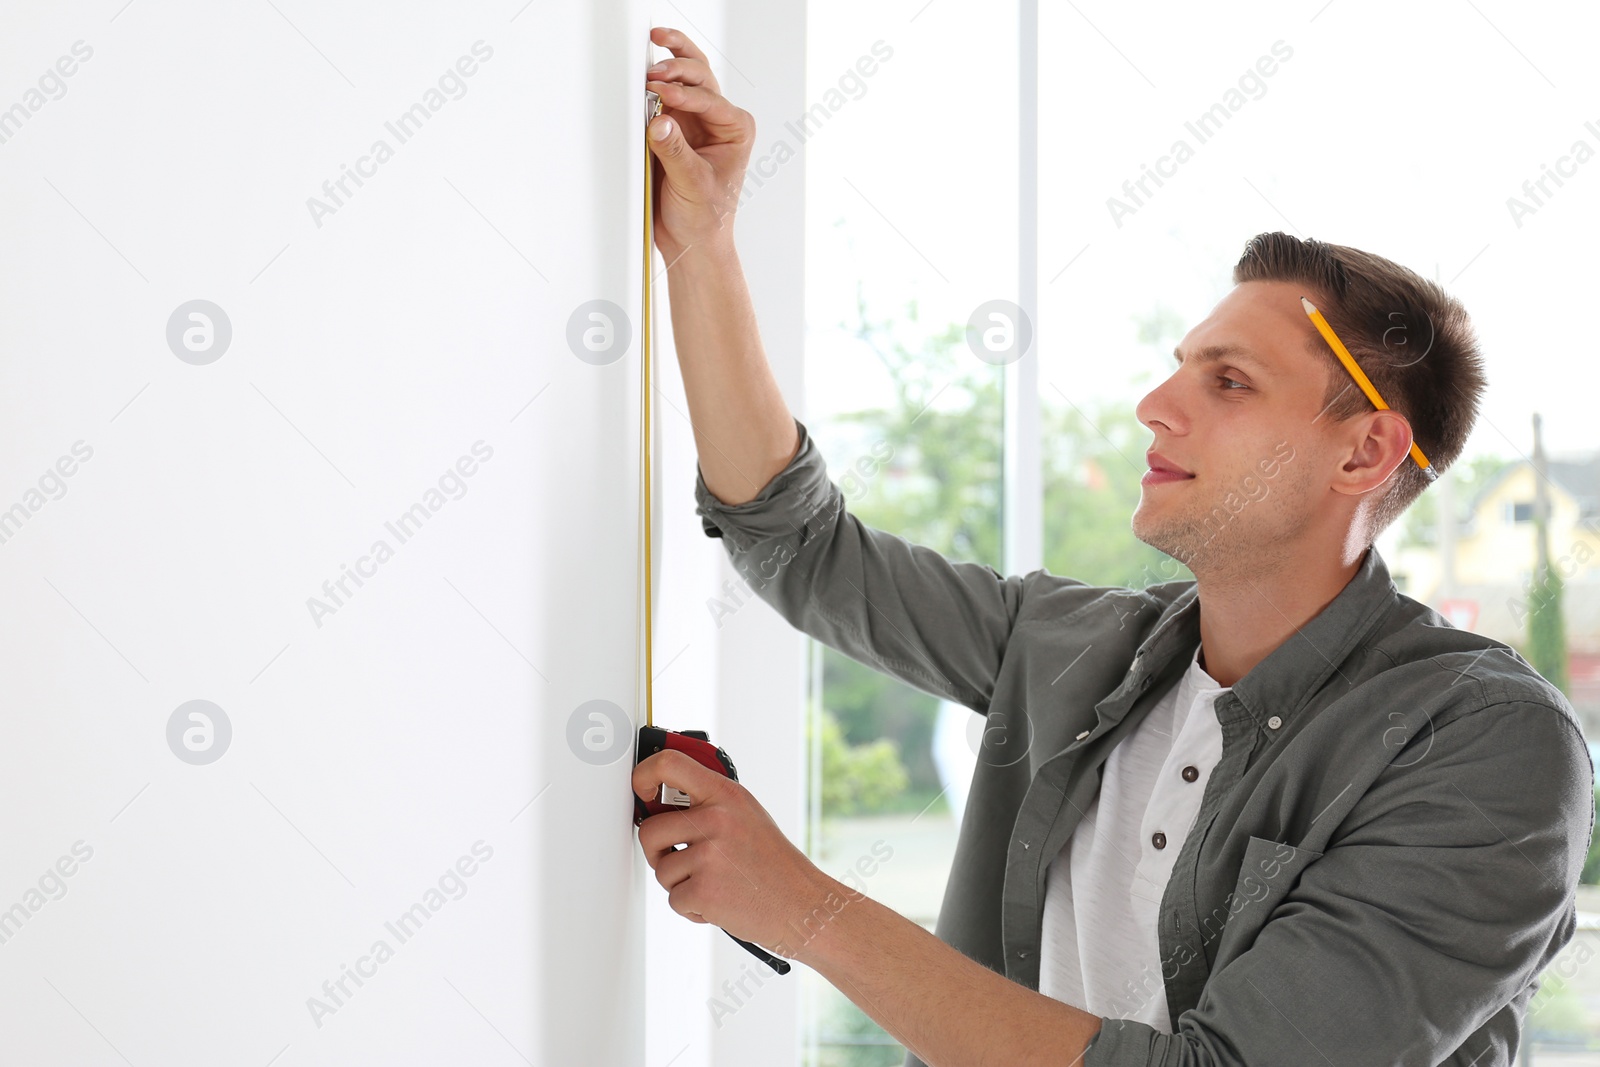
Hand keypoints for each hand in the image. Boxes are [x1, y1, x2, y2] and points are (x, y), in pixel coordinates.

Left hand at [633, 747, 852, 959]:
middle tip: (679, 858)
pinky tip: (719, 901)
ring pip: (661, 869)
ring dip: (680, 883)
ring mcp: (710, 855)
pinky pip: (673, 899)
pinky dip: (692, 907)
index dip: (643, 775)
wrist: (802, 905)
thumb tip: (659, 799)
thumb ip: (708, 803)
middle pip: (649, 829)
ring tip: (715, 882)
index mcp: (726, 794)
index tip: (641, 791)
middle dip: (657, 851)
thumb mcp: (747, 815)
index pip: (669, 764)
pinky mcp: (704, 890)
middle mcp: (716, 819)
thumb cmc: (773, 863)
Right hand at [645, 27, 754, 260]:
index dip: (684, 93)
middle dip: (678, 67)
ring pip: (686, 76)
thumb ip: (674, 151)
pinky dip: (654, 82)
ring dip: (670, 61)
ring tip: (652, 42)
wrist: (691, 240)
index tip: (659, 92)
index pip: (708, 99)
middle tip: (653, 72)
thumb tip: (658, 121)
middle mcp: (718, 120)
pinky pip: (663, 96)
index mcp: (735, 129)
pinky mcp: (673, 127)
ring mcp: (695, 121)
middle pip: (700, 76)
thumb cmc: (705, 217)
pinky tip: (643, 73)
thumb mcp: (691, 184)